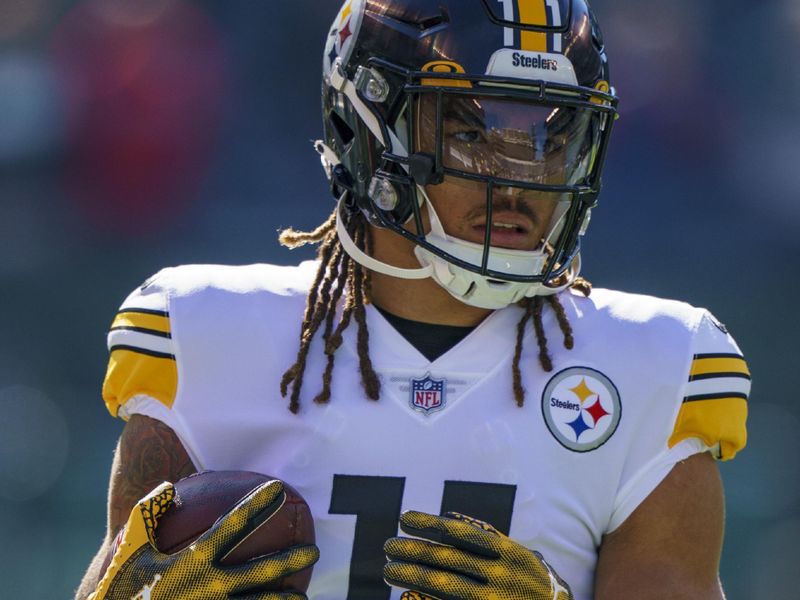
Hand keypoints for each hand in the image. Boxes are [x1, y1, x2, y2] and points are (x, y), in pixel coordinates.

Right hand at [90, 480, 318, 599]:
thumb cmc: (121, 591)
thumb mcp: (129, 552)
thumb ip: (146, 516)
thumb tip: (169, 486)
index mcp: (192, 561)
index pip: (232, 526)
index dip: (257, 506)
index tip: (278, 489)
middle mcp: (209, 586)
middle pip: (258, 572)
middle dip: (289, 560)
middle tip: (314, 550)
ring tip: (305, 598)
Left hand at [384, 511, 571, 599]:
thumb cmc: (533, 585)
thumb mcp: (520, 556)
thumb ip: (488, 538)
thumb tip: (449, 516)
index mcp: (508, 552)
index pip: (460, 532)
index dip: (429, 523)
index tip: (403, 518)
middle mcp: (501, 575)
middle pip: (446, 559)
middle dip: (412, 550)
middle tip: (387, 546)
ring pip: (442, 585)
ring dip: (411, 576)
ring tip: (388, 569)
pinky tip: (407, 597)